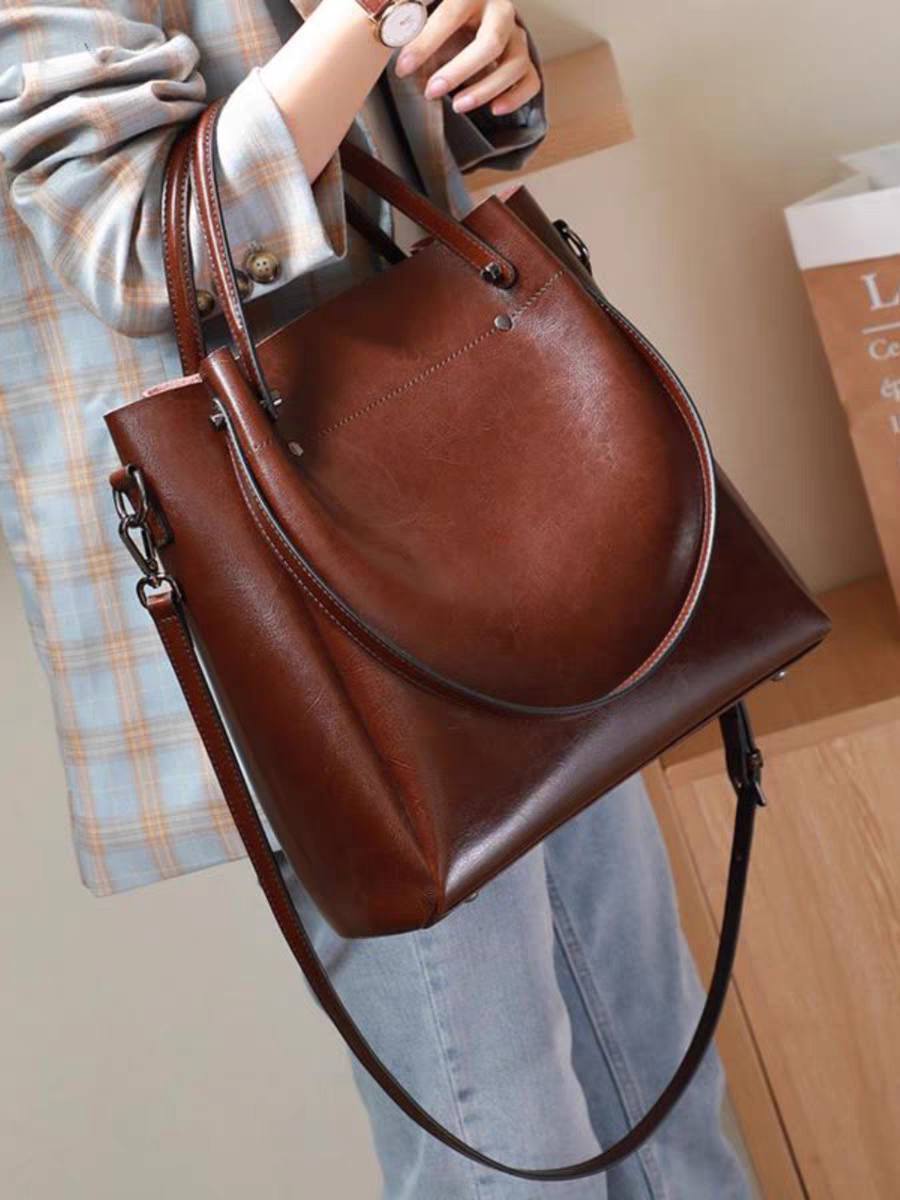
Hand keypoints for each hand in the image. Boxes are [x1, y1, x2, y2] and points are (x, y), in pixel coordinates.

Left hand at [394, 0, 540, 116]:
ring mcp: (517, 35)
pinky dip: (515, 97)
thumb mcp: (423, 7)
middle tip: (431, 92)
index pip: (450, 15)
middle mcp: (501, 10)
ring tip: (457, 107)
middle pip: (490, 43)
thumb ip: (409, 15)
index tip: (402, 68)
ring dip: (485, 90)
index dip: (426, 43)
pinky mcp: (525, 58)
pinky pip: (531, 81)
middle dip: (458, 72)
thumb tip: (387, 32)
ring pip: (515, 65)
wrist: (471, 12)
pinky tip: (494, 110)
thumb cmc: (439, 11)